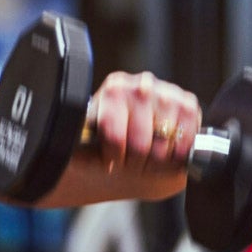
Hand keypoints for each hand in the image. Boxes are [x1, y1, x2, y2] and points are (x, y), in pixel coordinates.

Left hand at [86, 71, 201, 173]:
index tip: (111, 163)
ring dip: (156, 163)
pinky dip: (176, 157)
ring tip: (147, 164)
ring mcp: (168, 93)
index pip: (114, 135)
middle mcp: (142, 85)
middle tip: (131, 167)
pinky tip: (166, 157)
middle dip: (135, 164)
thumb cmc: (110, 143)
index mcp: (114, 89)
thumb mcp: (89, 145)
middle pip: (140, 143)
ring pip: (163, 145)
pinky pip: (185, 141)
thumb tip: (62, 152)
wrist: (139, 139)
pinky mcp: (189, 105)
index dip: (113, 158)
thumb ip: (77, 149)